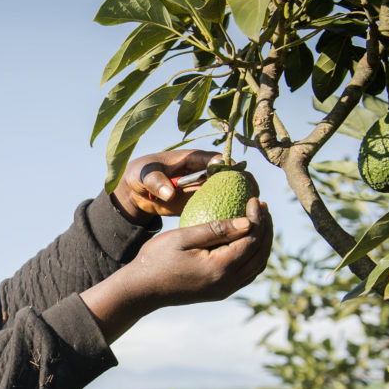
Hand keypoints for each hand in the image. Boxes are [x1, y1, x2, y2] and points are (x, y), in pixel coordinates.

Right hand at [81, 197, 272, 342]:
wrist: (141, 289)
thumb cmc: (156, 259)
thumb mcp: (183, 237)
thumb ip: (216, 229)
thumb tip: (248, 222)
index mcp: (220, 268)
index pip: (251, 240)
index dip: (258, 218)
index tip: (255, 199)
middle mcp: (227, 283)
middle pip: (260, 254)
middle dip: (266, 229)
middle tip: (262, 207)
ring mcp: (224, 290)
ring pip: (256, 266)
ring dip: (262, 243)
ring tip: (259, 221)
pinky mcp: (219, 292)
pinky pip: (246, 273)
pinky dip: (253, 256)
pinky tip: (247, 241)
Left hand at [111, 150, 257, 220]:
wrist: (135, 190)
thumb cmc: (140, 175)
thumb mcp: (144, 176)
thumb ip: (156, 182)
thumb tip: (170, 192)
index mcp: (194, 158)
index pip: (219, 161)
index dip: (233, 170)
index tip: (241, 182)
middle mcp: (204, 172)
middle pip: (232, 176)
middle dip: (246, 186)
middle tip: (254, 203)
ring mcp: (204, 187)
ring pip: (230, 192)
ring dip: (242, 203)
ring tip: (252, 218)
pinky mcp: (202, 202)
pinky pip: (219, 207)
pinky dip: (228, 215)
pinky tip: (234, 230)